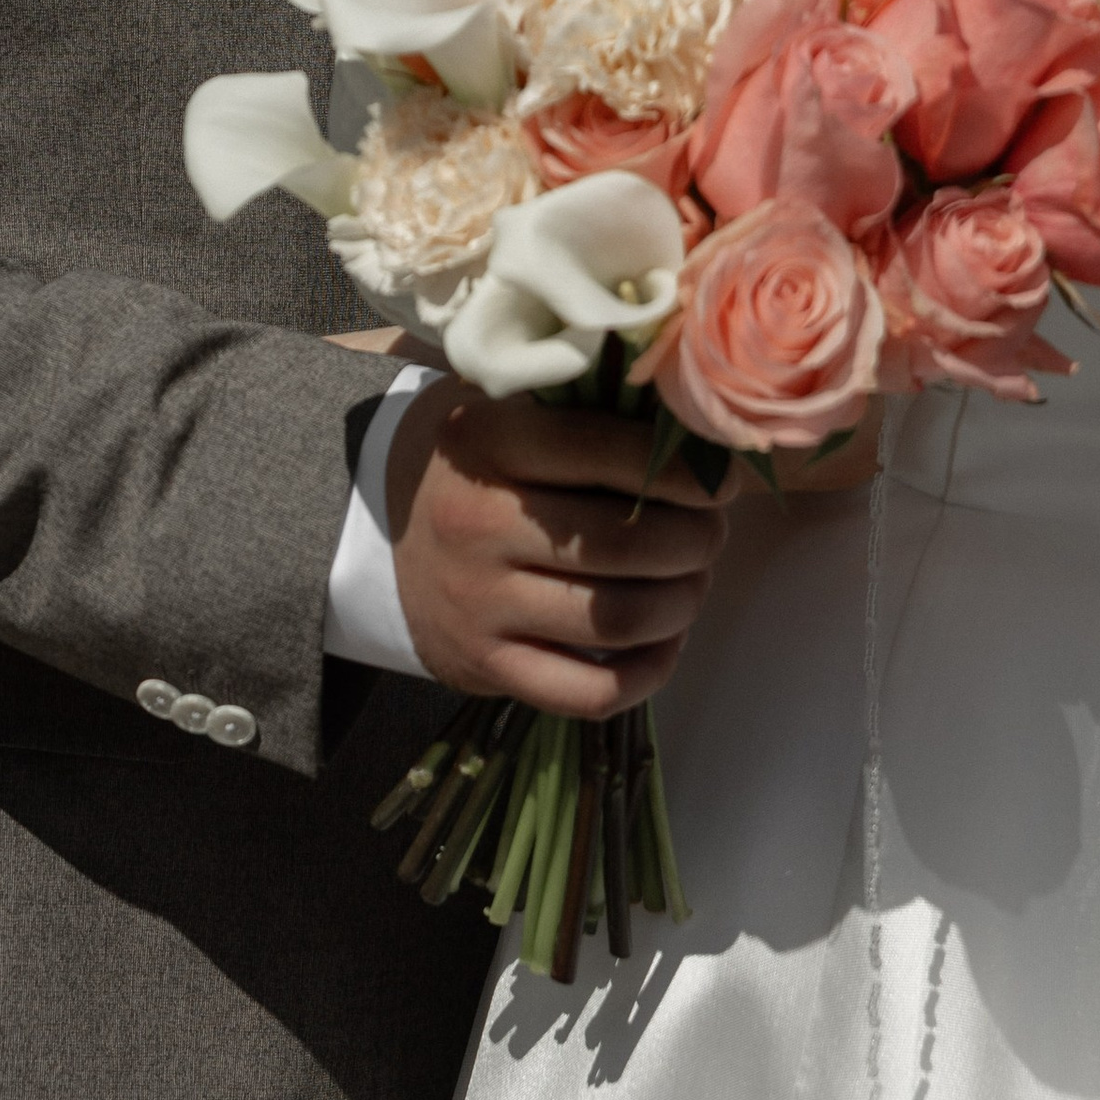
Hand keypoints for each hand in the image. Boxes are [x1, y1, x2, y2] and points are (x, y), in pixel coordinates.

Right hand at [385, 377, 733, 717]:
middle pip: (625, 544)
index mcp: (485, 444)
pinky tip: (662, 640)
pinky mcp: (486, 667)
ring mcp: (480, 605)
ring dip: (682, 603)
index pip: (602, 450)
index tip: (721, 479)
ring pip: (618, 620)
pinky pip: (590, 692)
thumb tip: (696, 424)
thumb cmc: (475, 464)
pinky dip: (648, 673)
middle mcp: (479, 525)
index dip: (680, 468)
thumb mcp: (507, 410)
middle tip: (712, 532)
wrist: (379, 538)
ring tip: (693, 581)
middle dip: (696, 541)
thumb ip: (587, 407)